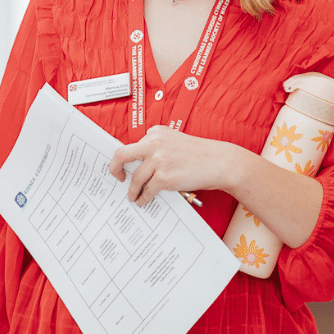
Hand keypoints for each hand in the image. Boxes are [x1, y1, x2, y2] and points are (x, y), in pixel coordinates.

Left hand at [109, 126, 236, 205]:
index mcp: (156, 132)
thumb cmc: (199, 154)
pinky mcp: (164, 177)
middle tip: (117, 177)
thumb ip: (156, 147)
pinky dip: (143, 197)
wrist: (219, 162)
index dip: (127, 159)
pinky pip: (146, 190)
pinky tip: (143, 200)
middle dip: (114, 168)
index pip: (133, 146)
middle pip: (122, 155)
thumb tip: (140, 166)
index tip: (123, 166)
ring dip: (132, 190)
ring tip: (132, 196)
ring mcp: (158, 160)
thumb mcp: (174, 141)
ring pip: (135, 178)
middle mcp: (154, 143)